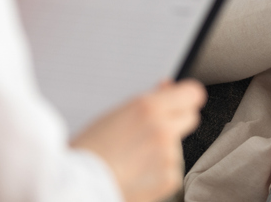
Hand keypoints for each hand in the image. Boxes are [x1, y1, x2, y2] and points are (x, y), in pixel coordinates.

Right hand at [72, 79, 205, 201]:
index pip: (193, 93)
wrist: (77, 183)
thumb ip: (150, 100)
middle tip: (154, 131)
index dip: (186, 97)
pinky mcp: (169, 179)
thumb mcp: (117, 113)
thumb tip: (169, 86)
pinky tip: (138, 173)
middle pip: (191, 117)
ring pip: (177, 146)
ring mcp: (168, 155)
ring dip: (164, 149)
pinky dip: (160, 171)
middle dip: (178, 120)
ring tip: (134, 157)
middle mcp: (163, 128)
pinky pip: (172, 169)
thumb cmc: (91, 148)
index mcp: (149, 107)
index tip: (181, 101)